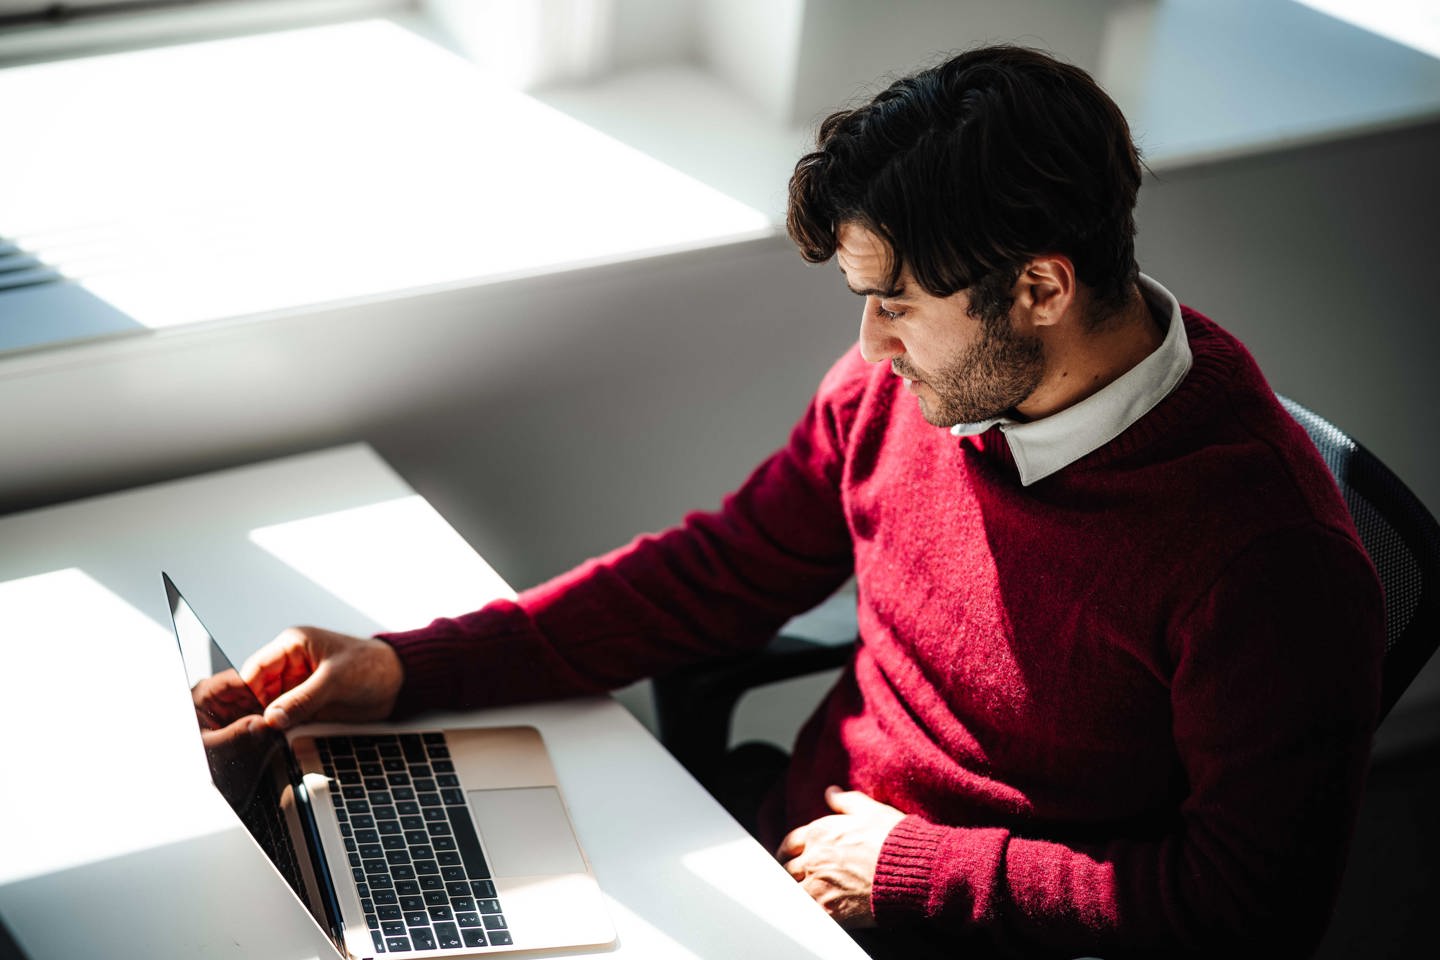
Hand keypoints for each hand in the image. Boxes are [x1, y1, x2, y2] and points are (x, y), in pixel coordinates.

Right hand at [240, 626, 403, 729]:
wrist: (399, 682)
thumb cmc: (373, 664)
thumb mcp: (336, 678)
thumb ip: (304, 698)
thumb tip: (274, 717)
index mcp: (294, 645)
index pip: (257, 667)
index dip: (245, 690)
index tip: (239, 713)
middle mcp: (291, 666)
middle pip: (258, 690)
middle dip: (252, 710)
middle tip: (248, 732)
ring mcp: (298, 687)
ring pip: (269, 707)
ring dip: (266, 723)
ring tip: (259, 739)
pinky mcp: (307, 706)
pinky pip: (286, 719)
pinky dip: (280, 730)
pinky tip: (275, 741)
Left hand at [777, 785, 905, 927]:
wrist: (912, 869)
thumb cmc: (893, 838)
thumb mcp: (870, 810)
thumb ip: (845, 801)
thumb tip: (830, 793)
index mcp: (819, 833)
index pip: (790, 843)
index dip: (790, 852)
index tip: (792, 858)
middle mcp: (813, 858)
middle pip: (788, 869)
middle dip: (792, 873)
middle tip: (797, 879)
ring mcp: (818, 885)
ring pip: (793, 891)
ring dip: (797, 892)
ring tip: (805, 896)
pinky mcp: (828, 910)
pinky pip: (806, 912)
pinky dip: (807, 912)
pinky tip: (813, 913)